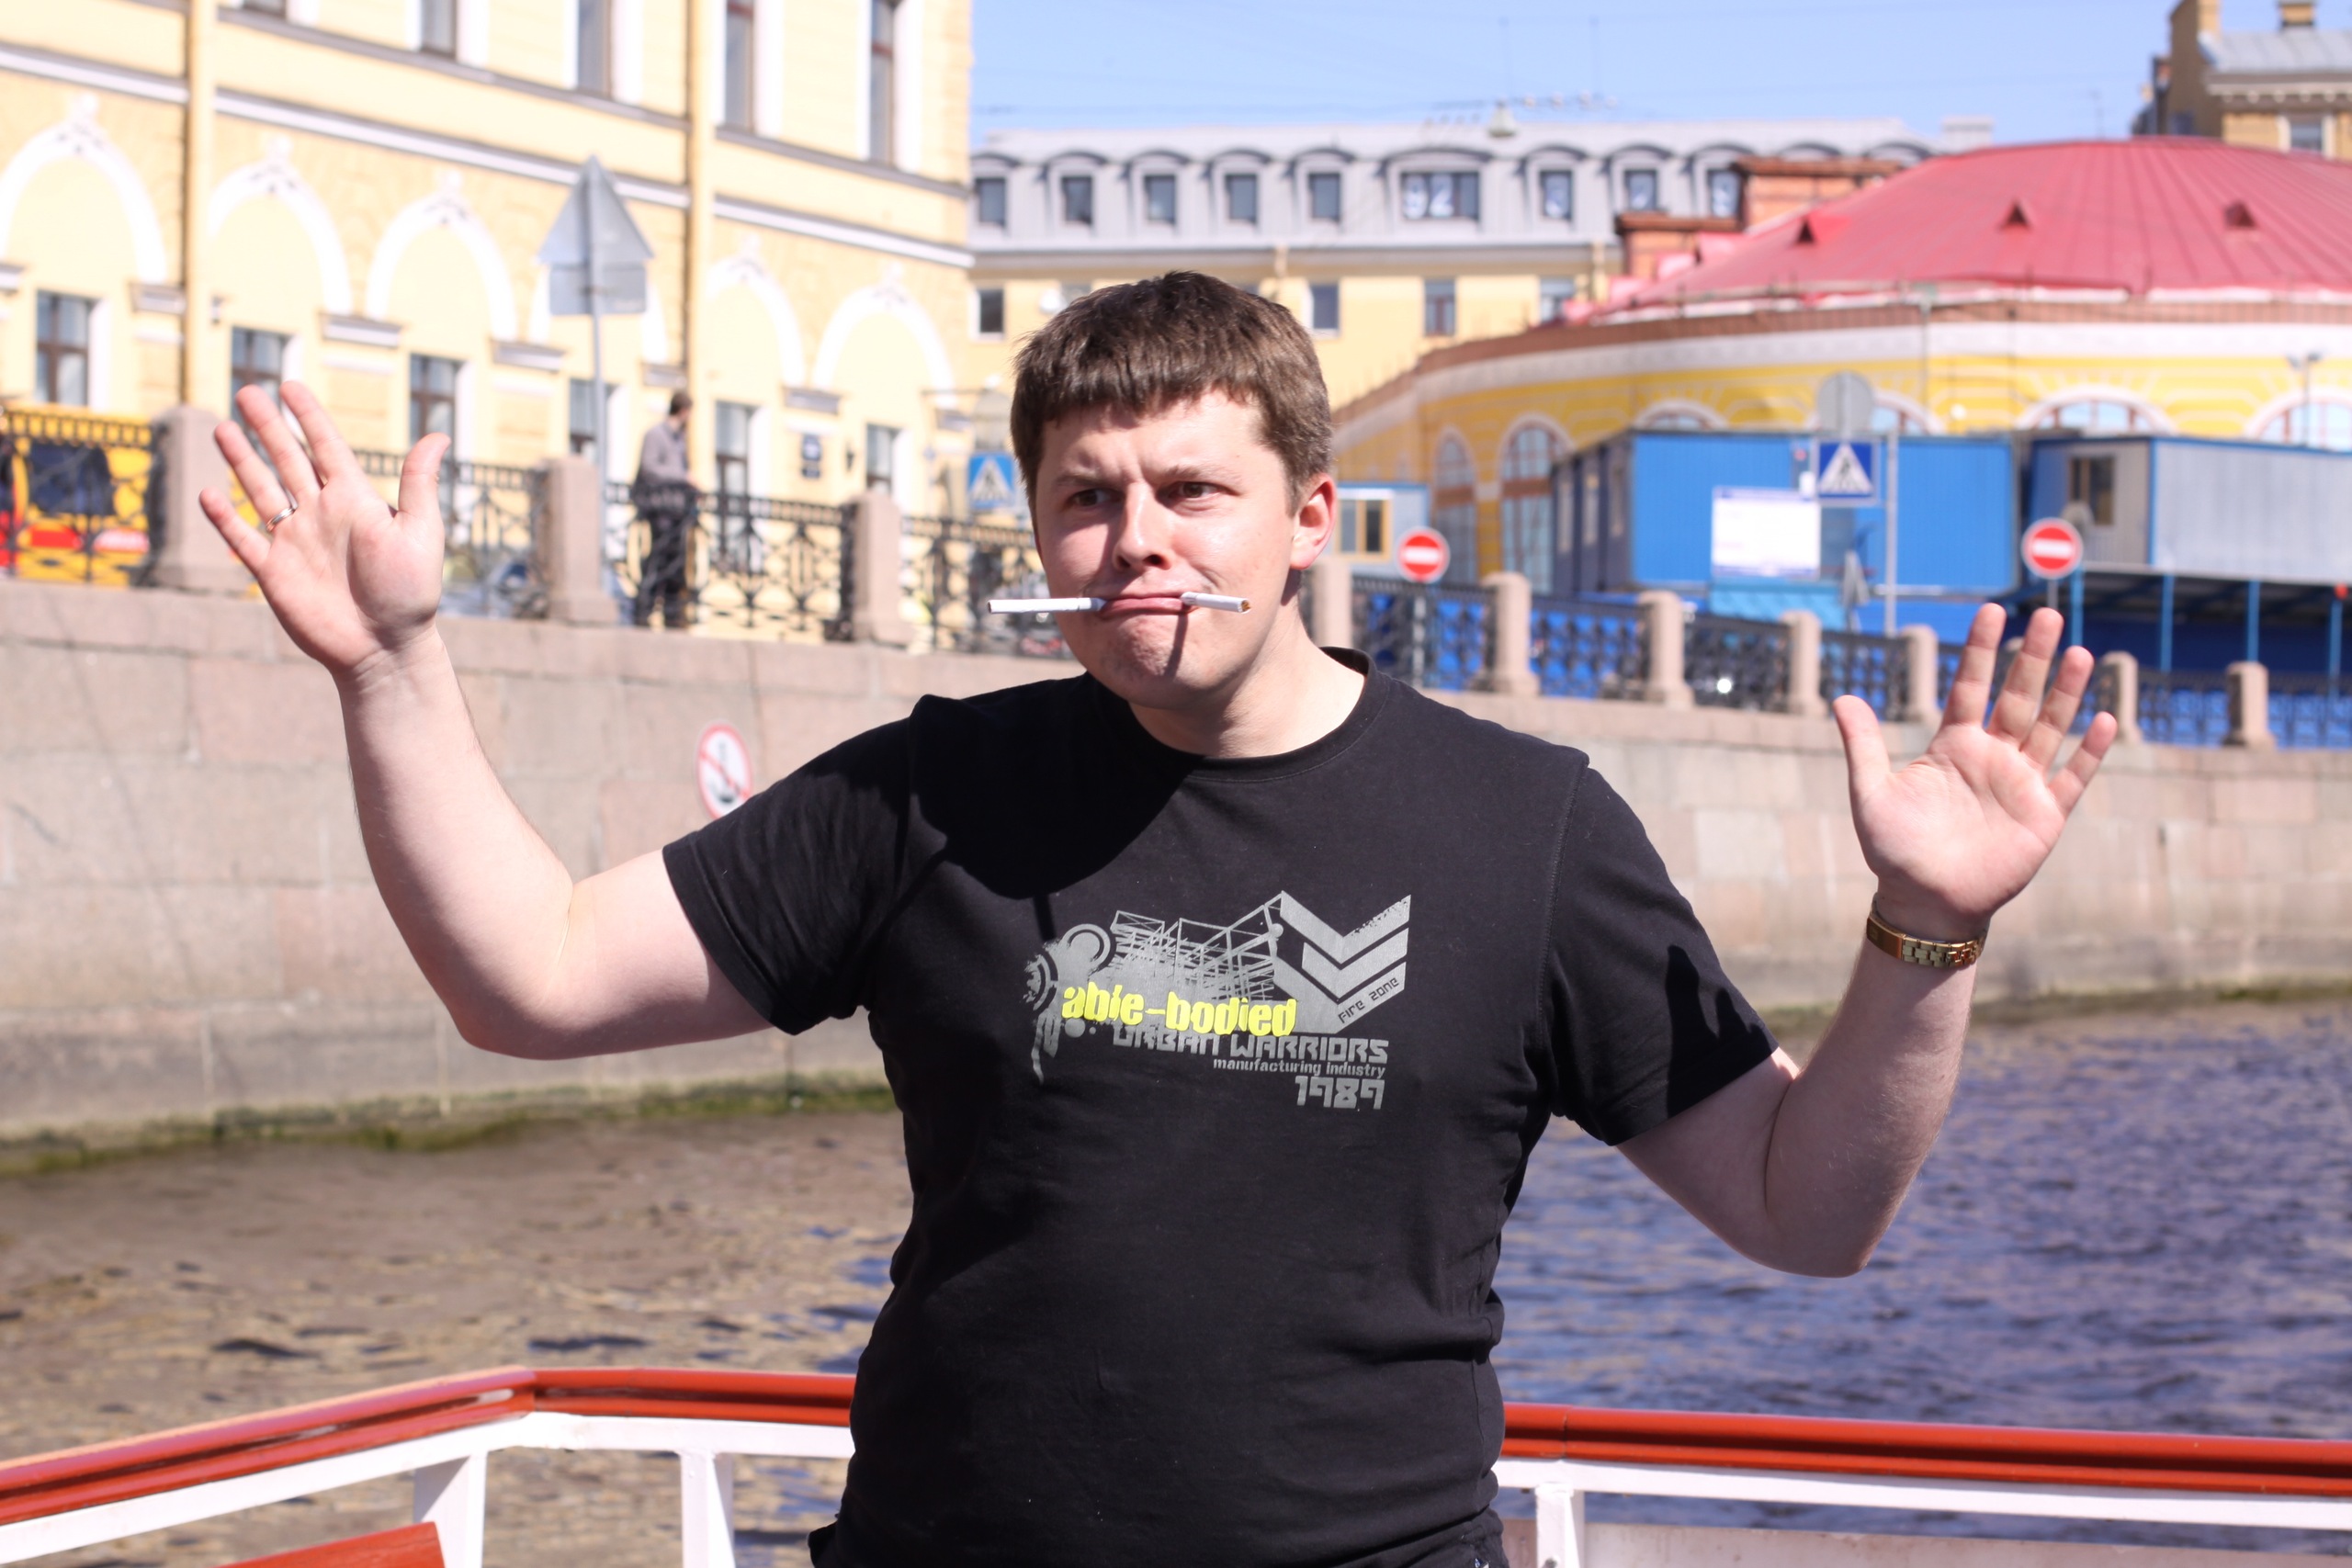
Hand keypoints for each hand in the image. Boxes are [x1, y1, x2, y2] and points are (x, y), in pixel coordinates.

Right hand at [198, 382, 448, 679]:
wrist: (384, 649)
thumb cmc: (410, 595)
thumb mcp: (420, 534)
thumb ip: (418, 484)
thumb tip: (439, 435)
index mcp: (356, 501)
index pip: (327, 447)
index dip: (308, 417)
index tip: (290, 386)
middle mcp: (322, 515)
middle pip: (287, 460)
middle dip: (267, 427)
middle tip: (247, 391)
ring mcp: (296, 542)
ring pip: (262, 491)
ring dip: (241, 461)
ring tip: (222, 428)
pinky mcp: (274, 573)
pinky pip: (243, 540)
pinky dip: (224, 519)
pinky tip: (208, 493)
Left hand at [1833, 604, 2117, 939]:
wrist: (1926, 901)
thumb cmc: (1894, 850)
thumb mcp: (1871, 795)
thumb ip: (1864, 746)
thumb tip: (1842, 698)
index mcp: (1953, 746)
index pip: (1970, 687)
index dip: (1980, 651)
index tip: (1990, 610)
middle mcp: (1992, 757)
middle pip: (2018, 697)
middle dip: (2031, 658)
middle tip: (2046, 615)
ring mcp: (2021, 783)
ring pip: (2049, 727)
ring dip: (2065, 692)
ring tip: (2078, 652)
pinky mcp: (2044, 815)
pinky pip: (2072, 777)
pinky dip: (2090, 751)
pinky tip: (2104, 718)